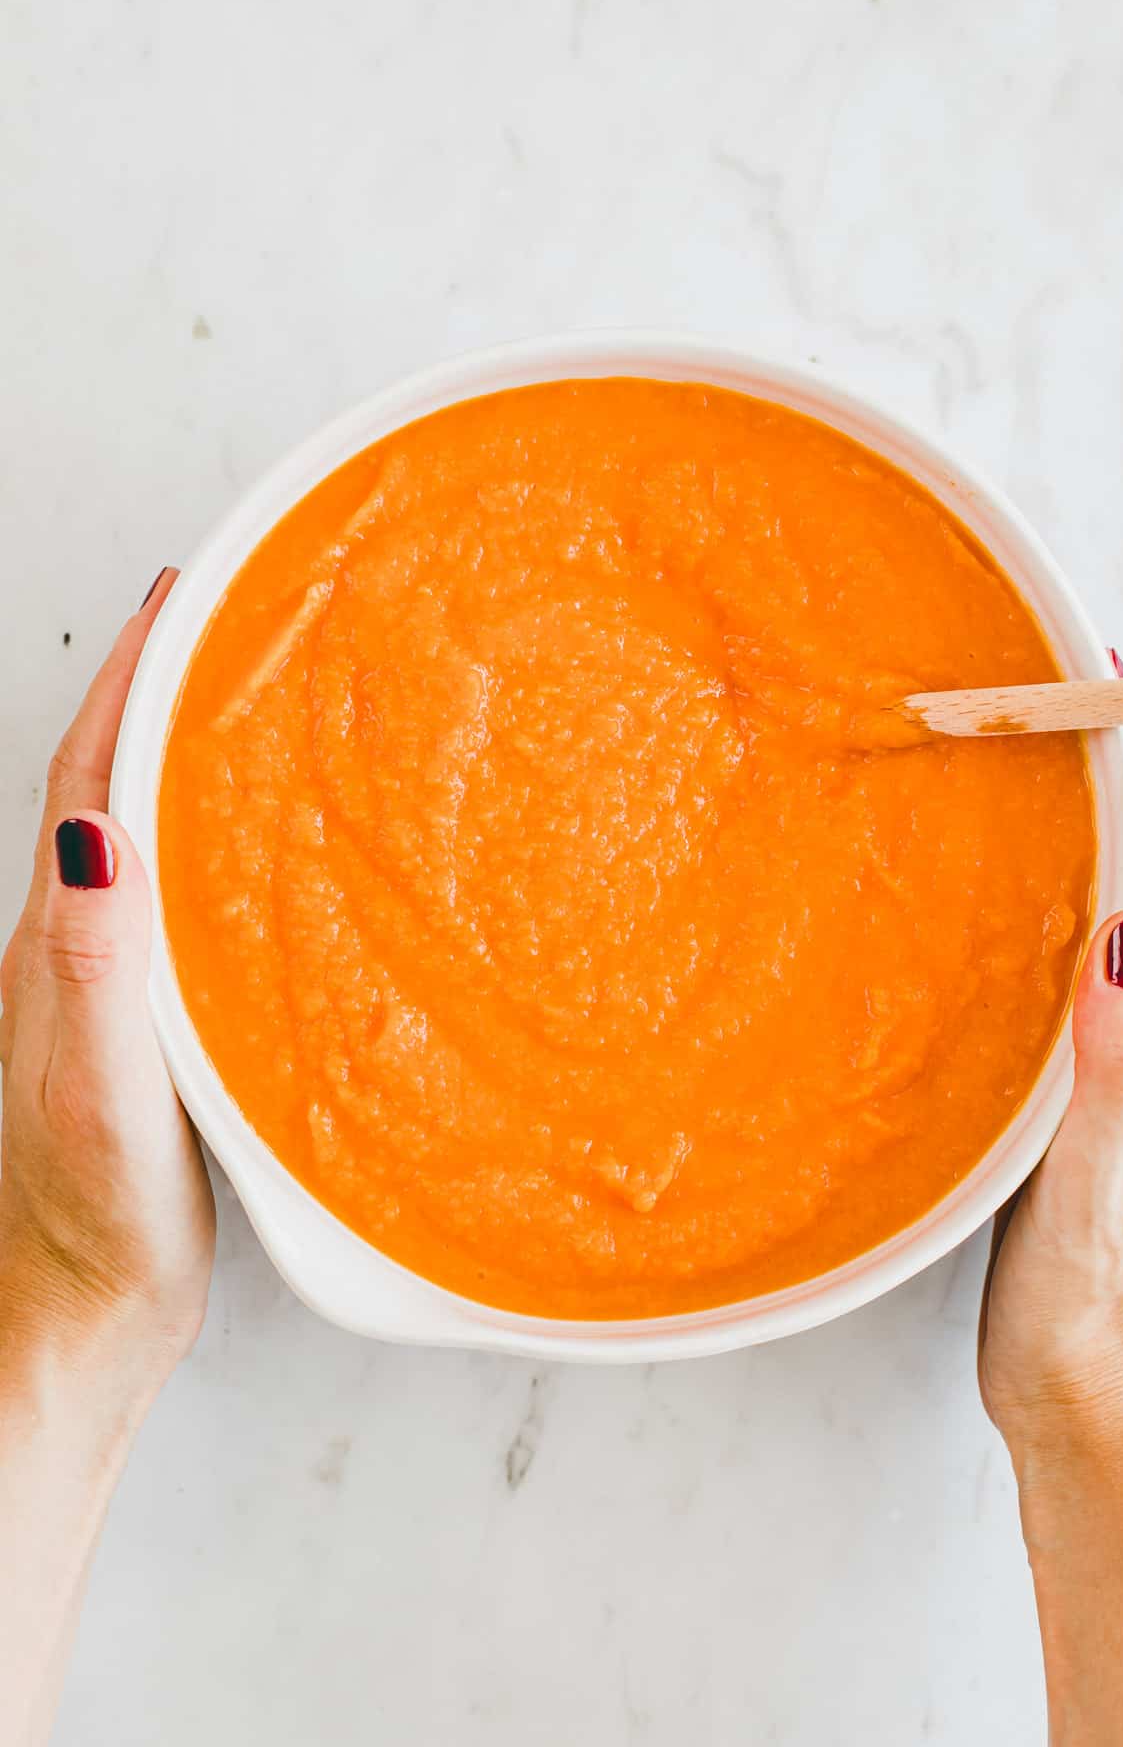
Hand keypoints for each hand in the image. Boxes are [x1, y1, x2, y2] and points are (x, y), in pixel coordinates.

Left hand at [0, 572, 214, 1395]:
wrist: (79, 1317)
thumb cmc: (89, 1216)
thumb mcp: (98, 1085)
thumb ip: (96, 962)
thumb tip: (97, 829)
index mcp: (58, 945)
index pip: (87, 780)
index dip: (130, 682)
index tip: (183, 601)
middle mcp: (78, 950)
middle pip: (113, 789)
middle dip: (161, 695)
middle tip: (231, 628)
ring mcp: (116, 989)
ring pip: (151, 841)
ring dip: (187, 762)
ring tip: (255, 709)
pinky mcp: (157, 1029)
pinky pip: (185, 904)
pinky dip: (218, 848)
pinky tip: (268, 858)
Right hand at [979, 728, 1122, 1464]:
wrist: (1106, 1434)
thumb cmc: (1108, 1332)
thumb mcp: (1105, 1205)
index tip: (1097, 678)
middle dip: (1100, 780)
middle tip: (1031, 694)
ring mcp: (1121, 1068)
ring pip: (1104, 920)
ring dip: (1070, 839)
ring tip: (1003, 765)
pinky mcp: (1079, 1102)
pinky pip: (1064, 977)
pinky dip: (1036, 916)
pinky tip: (982, 909)